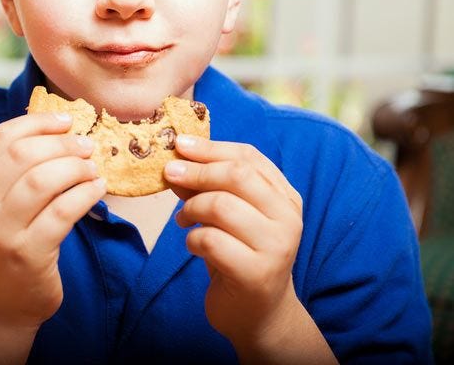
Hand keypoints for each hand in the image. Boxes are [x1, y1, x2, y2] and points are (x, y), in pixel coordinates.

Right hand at [0, 113, 105, 330]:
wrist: (2, 302)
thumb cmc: (11, 241)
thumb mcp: (2, 204)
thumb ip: (19, 170)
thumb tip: (63, 130)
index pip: (2, 138)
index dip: (37, 122)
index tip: (66, 120)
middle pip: (22, 154)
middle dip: (61, 143)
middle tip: (87, 146)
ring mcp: (2, 232)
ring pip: (41, 181)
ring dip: (75, 168)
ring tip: (92, 169)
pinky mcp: (28, 254)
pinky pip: (62, 212)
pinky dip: (85, 194)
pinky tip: (97, 189)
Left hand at [164, 135, 303, 352]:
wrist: (258, 313)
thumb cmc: (240, 255)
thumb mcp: (226, 215)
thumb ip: (207, 186)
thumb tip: (177, 160)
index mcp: (284, 196)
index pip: (248, 157)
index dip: (210, 147)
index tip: (179, 144)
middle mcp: (287, 218)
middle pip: (237, 175)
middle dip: (196, 171)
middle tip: (169, 174)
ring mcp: (276, 246)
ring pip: (222, 205)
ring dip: (192, 207)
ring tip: (183, 218)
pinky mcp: (257, 273)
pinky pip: (211, 240)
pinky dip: (192, 238)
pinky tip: (193, 244)